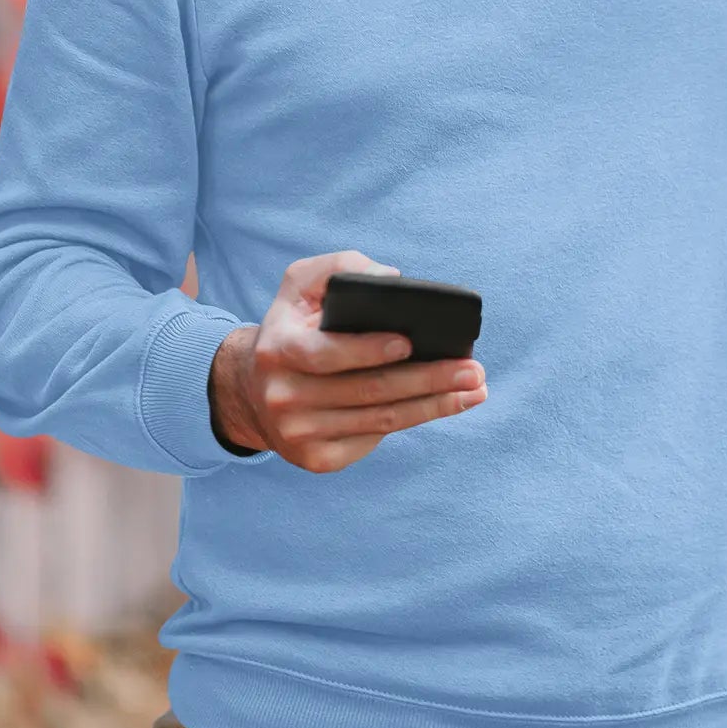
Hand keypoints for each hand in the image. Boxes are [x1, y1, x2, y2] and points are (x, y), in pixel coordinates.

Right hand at [207, 249, 487, 473]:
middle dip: (429, 380)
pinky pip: (373, 439)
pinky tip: (446, 406)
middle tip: (473, 370)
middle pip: (369, 391)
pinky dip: (413, 421)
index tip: (410, 341)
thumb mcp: (301, 286)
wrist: (252, 391)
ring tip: (474, 389)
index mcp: (278, 350)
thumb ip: (339, 268)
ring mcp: (299, 434)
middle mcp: (283, 397)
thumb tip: (390, 278)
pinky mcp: (316, 459)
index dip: (369, 349)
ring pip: (380, 420)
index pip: (327, 354)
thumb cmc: (294, 328)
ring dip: (435, 406)